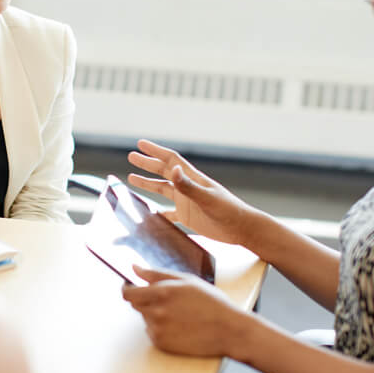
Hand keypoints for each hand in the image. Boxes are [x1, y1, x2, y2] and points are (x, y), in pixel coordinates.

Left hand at [122, 265, 243, 356]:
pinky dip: (161, 329)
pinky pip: (152, 333)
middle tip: (169, 301)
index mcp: (162, 292)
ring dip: (155, 315)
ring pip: (146, 318)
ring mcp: (158, 329)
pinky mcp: (162, 344)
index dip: (127, 289)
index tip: (131, 287)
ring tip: (180, 315)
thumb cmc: (211, 302)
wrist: (229, 330)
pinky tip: (181, 327)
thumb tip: (134, 268)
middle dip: (146, 301)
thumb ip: (156, 274)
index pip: (128, 293)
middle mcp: (157, 312)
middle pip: (135, 305)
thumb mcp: (186, 281)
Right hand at [127, 139, 264, 246]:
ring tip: (132, 179)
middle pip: (163, 171)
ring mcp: (187, 202)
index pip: (170, 160)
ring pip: (163, 190)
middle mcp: (187, 188)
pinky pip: (168, 213)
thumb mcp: (206, 198)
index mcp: (192, 179)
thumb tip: (172, 169)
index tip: (140, 144)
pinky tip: (148, 213)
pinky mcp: (188, 217)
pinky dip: (157, 212)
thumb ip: (188, 185)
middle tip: (131, 156)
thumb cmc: (228, 211)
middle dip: (147, 164)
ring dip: (148, 184)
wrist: (242, 229)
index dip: (155, 151)